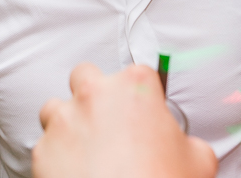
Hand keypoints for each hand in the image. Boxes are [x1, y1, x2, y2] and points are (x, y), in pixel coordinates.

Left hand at [33, 63, 216, 177]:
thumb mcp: (198, 159)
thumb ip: (188, 141)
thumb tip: (186, 147)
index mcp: (134, 86)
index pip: (138, 73)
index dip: (142, 95)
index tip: (144, 113)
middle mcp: (94, 95)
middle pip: (85, 76)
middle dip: (94, 94)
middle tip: (109, 122)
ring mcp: (63, 121)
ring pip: (56, 108)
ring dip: (69, 123)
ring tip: (87, 149)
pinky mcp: (42, 151)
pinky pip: (45, 146)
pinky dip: (57, 157)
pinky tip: (76, 173)